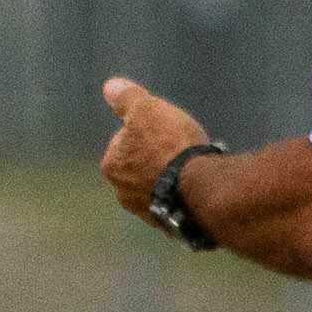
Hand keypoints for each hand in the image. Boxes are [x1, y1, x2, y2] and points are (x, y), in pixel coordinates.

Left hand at [96, 77, 208, 223]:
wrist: (202, 186)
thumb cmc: (170, 144)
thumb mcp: (147, 110)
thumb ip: (127, 99)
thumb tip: (110, 86)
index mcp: (112, 166)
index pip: (124, 142)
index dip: (146, 133)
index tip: (165, 131)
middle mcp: (123, 194)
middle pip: (140, 167)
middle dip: (157, 159)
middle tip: (181, 149)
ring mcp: (148, 212)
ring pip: (158, 188)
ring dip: (172, 179)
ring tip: (194, 167)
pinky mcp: (173, 225)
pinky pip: (177, 204)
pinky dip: (185, 195)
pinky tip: (200, 187)